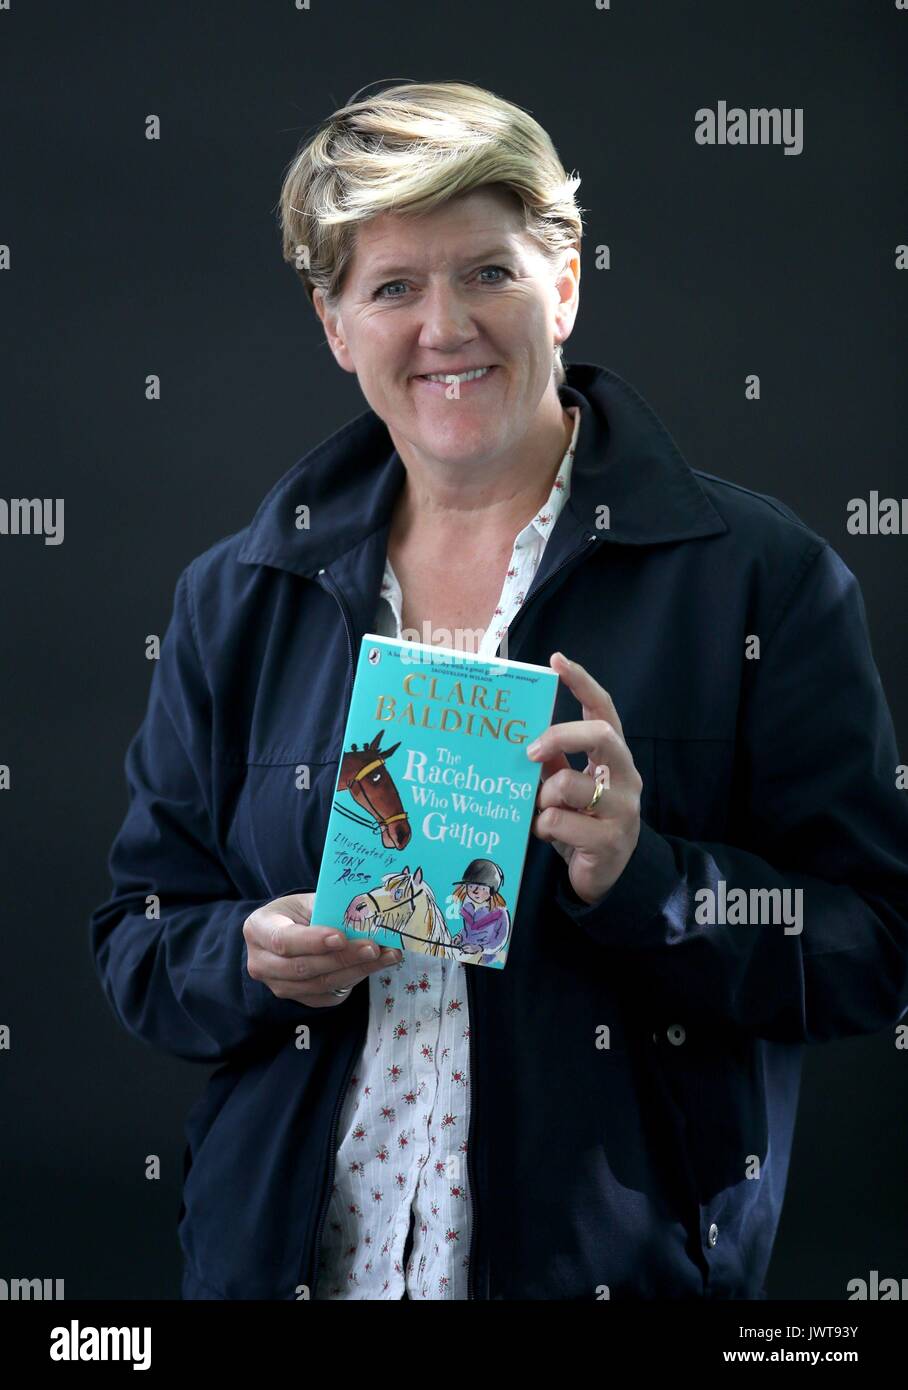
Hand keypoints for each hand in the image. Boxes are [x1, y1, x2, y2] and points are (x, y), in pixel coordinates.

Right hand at [243, 891, 401, 1007]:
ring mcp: (277, 985)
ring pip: (319, 985)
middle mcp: (261, 962)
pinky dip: (354, 980)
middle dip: (342, 958)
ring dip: (356, 971)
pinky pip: (327, 995)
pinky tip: (374, 965)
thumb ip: (327, 908)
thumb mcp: (305, 902)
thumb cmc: (296, 912)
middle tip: (373, 947)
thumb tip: (364, 913)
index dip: (312, 941)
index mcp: (258, 929)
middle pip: (303, 967)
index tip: (341, 937)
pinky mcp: (297, 998)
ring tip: (385, 956)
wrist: (285, 932)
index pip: (283, 940)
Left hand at [527, 652, 641, 906]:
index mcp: (613, 757)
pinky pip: (561, 823)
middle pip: (601, 734)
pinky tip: (547, 835)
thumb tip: (520, 736)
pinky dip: (544, 827)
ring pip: (571, 785)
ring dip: (544, 797)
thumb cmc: (582, 824)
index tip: (556, 660)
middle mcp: (625, 776)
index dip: (582, 683)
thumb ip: (552, 762)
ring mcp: (622, 808)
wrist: (607, 878)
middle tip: (530, 752)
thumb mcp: (565, 789)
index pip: (604, 709)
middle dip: (560, 735)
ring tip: (541, 810)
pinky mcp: (610, 840)